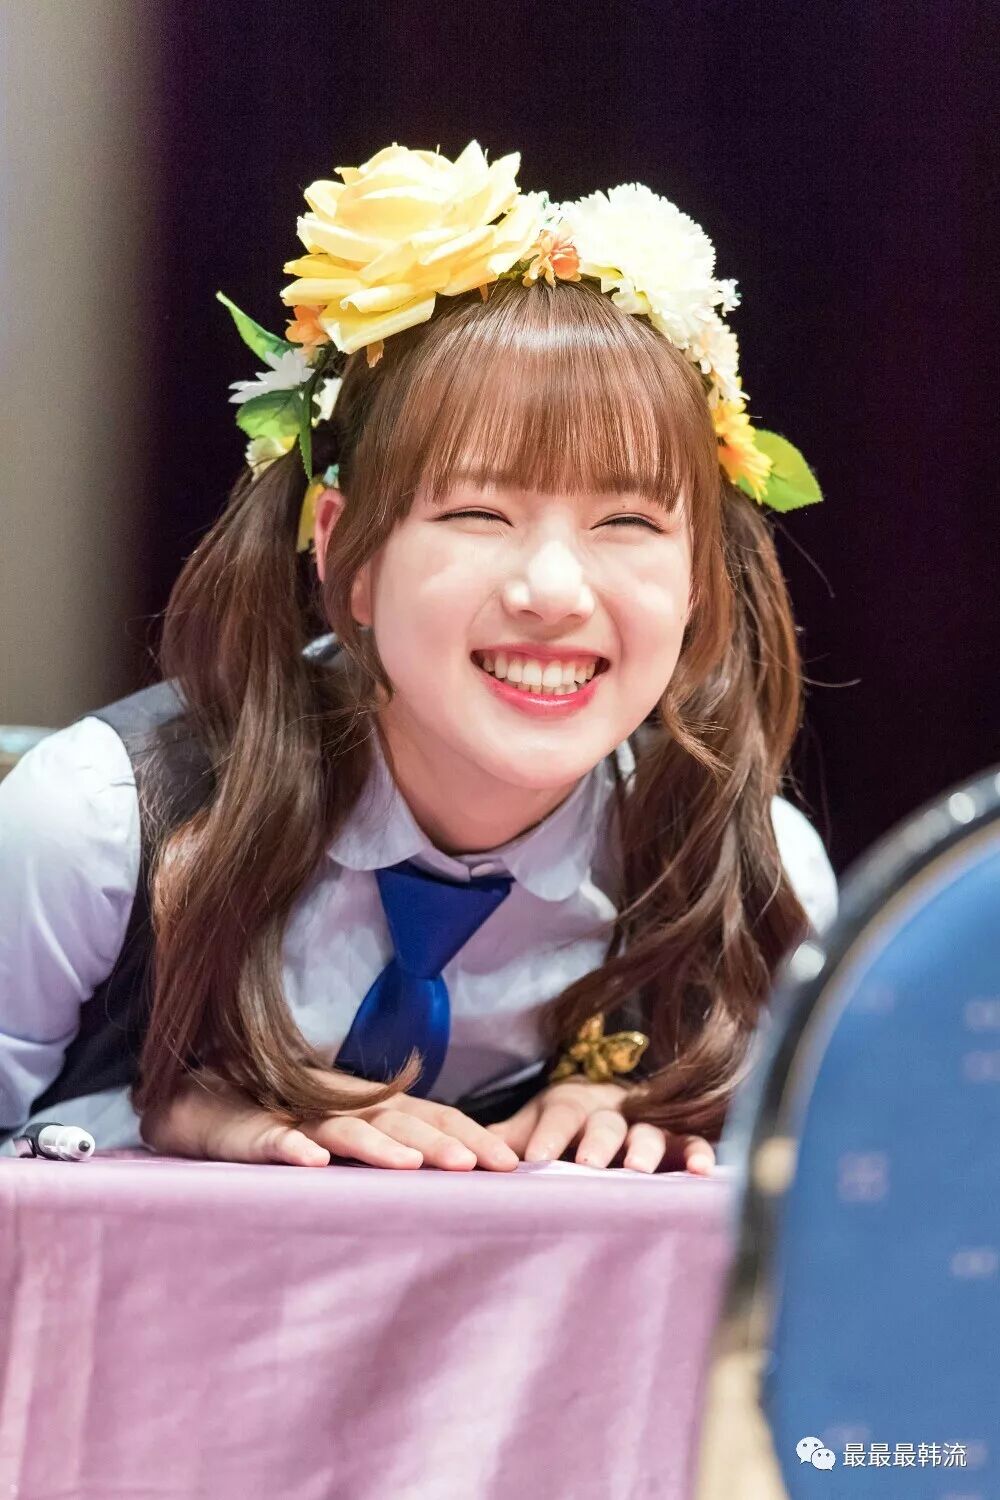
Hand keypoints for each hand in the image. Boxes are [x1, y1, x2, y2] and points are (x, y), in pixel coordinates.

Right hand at [141, 1069, 519, 1172]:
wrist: (204, 1103)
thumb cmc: (290, 1125)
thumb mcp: (351, 1141)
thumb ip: (396, 1154)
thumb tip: (459, 1187)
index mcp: (375, 1109)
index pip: (433, 1117)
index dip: (471, 1136)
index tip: (512, 1166)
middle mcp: (345, 1107)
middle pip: (400, 1120)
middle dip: (441, 1142)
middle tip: (481, 1167)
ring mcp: (299, 1117)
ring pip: (344, 1129)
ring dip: (379, 1146)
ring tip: (411, 1167)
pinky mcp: (253, 1132)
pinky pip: (274, 1140)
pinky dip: (292, 1148)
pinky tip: (310, 1163)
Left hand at [485, 1078, 715, 1174]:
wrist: (605, 1103)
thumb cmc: (560, 1125)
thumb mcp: (530, 1125)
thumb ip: (503, 1139)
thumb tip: (464, 1155)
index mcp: (570, 1103)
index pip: (559, 1114)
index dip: (548, 1134)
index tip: (534, 1159)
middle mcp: (610, 1110)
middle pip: (605, 1122)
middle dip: (597, 1142)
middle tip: (588, 1164)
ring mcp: (646, 1124)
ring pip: (649, 1132)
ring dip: (645, 1149)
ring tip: (638, 1170)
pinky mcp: (678, 1140)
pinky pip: (691, 1143)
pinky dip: (700, 1154)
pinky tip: (702, 1173)